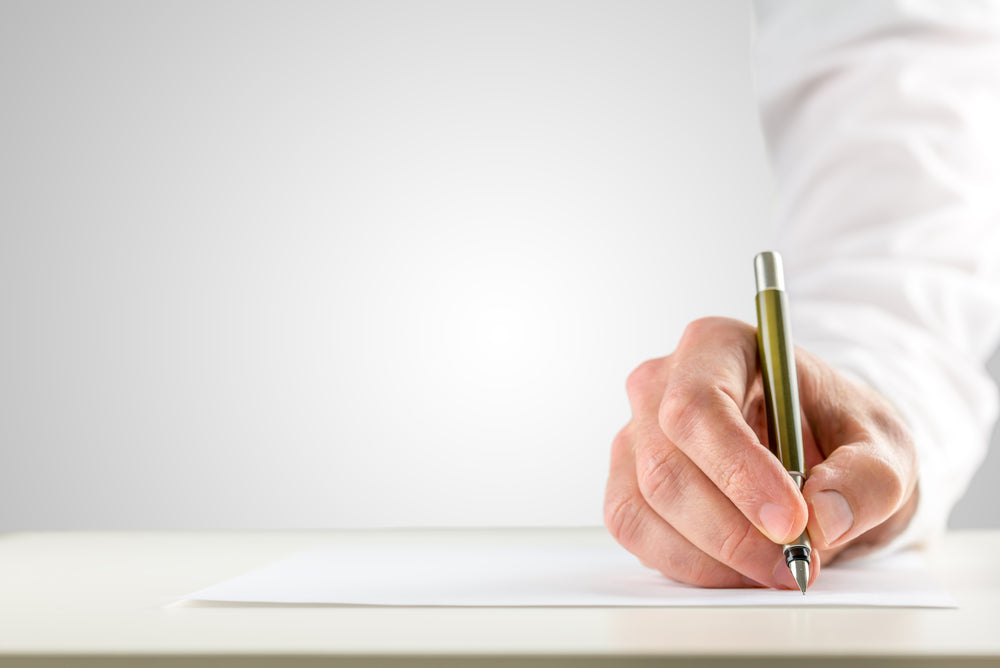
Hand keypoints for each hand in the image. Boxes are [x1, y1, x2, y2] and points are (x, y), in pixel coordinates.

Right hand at [604, 317, 918, 588]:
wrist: (819, 452)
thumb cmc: (838, 429)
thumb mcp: (883, 443)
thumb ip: (866, 478)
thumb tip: (824, 517)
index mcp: (716, 345)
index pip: (697, 405)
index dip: (737, 469)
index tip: (791, 521)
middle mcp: (661, 384)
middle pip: (666, 464)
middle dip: (733, 530)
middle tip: (795, 562)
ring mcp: (636, 434)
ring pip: (645, 504)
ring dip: (713, 555)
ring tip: (776, 567)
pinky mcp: (627, 482)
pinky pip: (635, 531)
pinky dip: (689, 565)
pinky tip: (738, 567)